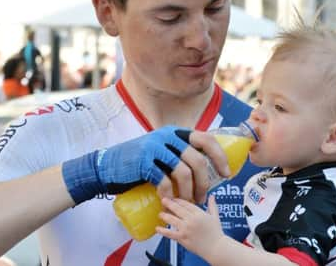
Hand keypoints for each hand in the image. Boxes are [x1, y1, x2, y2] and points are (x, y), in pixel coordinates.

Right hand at [61, 126, 230, 204]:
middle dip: (204, 181)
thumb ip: (179, 153)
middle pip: (196, 158)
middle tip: (203, 196)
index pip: (205, 138)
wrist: (109, 165)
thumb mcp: (162, 151)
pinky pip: (164, 180)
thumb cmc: (139, 162)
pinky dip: (169, 193)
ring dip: (189, 191)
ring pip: (183, 171)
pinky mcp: (143, 162)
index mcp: (174, 132)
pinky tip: (168, 200)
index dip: (219, 155)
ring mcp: (154, 148)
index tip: (226, 173)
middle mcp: (166, 136)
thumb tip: (207, 168)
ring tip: (187, 202)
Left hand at [156, 195, 225, 260]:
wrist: (216, 248)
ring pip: (172, 219)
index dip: (178, 200)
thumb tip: (212, 196)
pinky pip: (170, 233)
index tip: (174, 199)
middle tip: (163, 200)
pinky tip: (158, 228)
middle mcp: (191, 220)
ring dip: (165, 215)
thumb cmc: (216, 233)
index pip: (186, 203)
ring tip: (160, 213)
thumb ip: (212, 205)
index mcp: (199, 213)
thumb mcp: (215, 217)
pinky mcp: (182, 238)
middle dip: (169, 204)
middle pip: (177, 209)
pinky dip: (163, 231)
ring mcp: (186, 229)